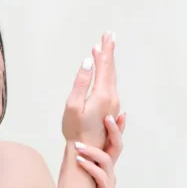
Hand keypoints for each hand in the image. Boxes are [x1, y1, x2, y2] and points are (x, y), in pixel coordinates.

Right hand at [61, 31, 120, 147]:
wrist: (86, 152)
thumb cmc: (75, 130)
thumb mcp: (73, 105)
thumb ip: (81, 83)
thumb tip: (88, 62)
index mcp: (103, 94)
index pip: (104, 66)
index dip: (104, 50)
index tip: (106, 35)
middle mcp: (112, 97)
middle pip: (111, 69)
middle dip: (109, 51)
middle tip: (109, 35)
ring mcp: (113, 104)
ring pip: (112, 77)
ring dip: (108, 62)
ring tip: (104, 49)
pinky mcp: (111, 109)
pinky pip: (110, 85)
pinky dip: (107, 73)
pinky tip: (104, 71)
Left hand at [73, 113, 125, 187]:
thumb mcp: (80, 170)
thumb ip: (82, 156)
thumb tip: (74, 139)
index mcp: (105, 163)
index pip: (114, 142)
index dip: (119, 128)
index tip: (120, 113)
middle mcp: (110, 170)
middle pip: (118, 147)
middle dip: (114, 131)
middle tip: (107, 117)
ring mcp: (109, 181)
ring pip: (106, 161)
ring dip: (92, 151)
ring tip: (77, 146)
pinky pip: (100, 177)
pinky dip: (89, 167)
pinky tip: (79, 162)